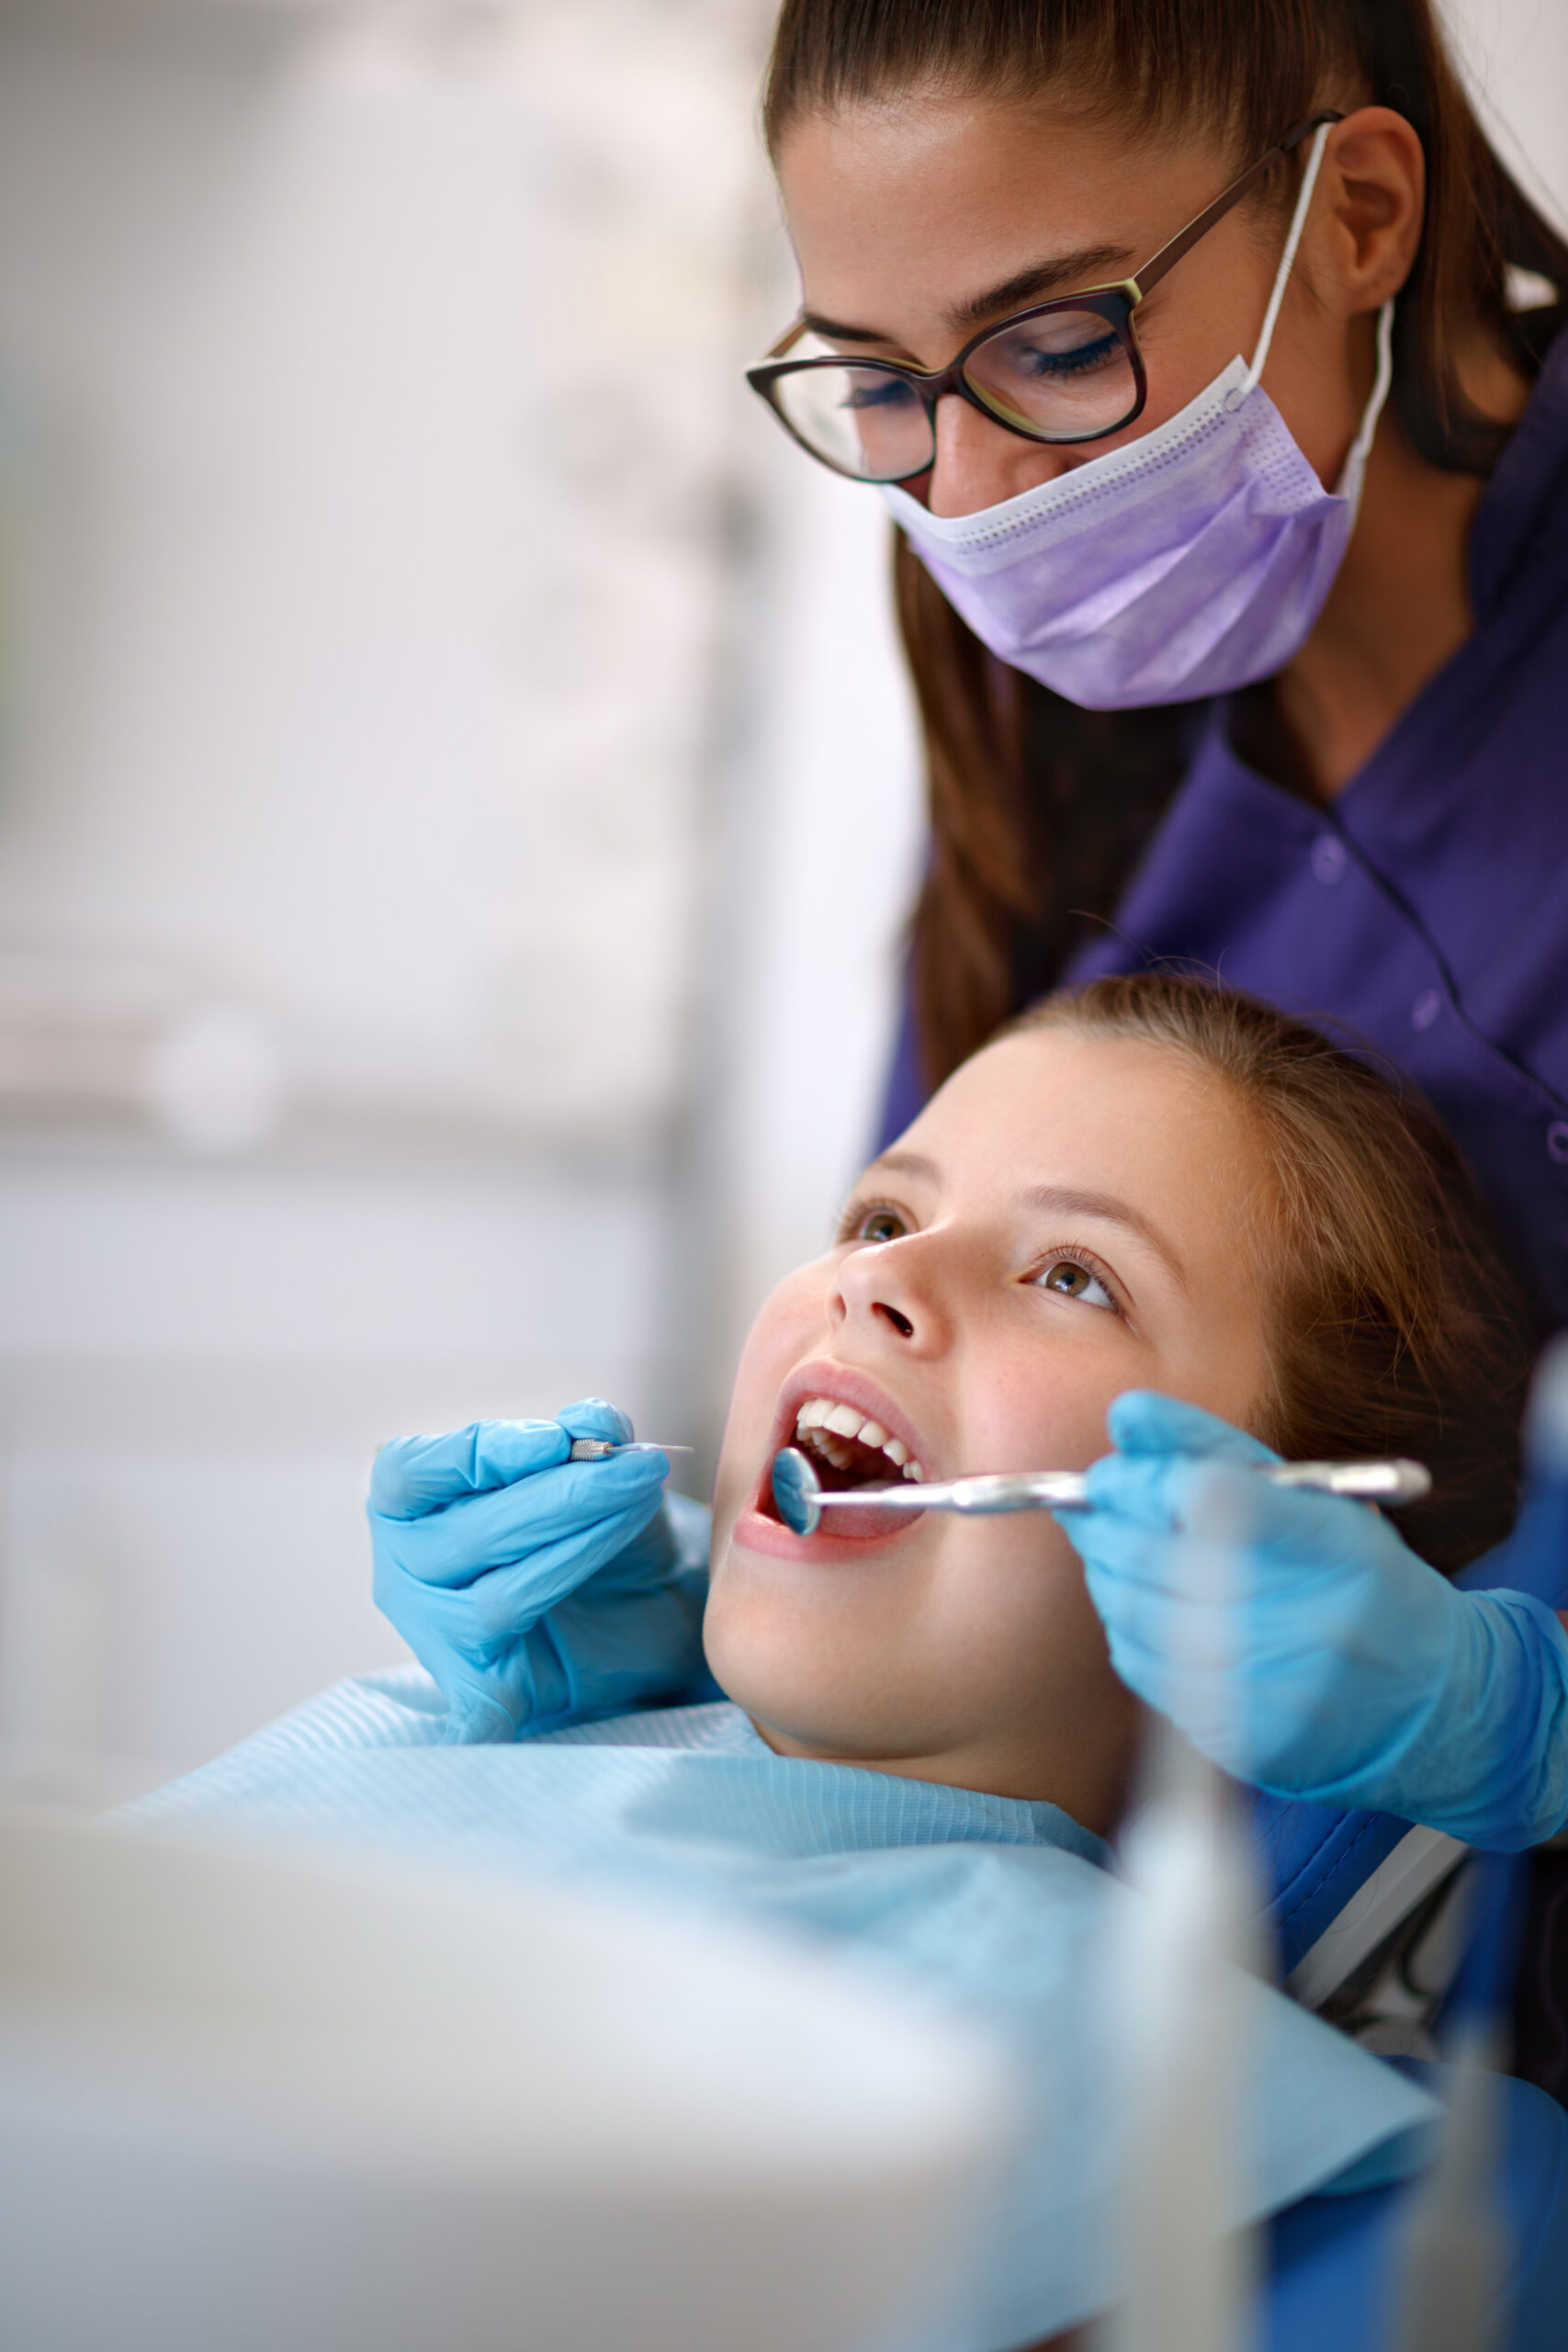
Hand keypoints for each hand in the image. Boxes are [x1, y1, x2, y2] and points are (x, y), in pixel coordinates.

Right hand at [370, 1399, 707, 1742]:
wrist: (648, 1593)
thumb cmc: (600, 1519)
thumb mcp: (601, 1465)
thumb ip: (592, 1437)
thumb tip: (594, 1425)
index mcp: (410, 1502)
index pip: (408, 1474)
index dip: (475, 1452)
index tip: (553, 1440)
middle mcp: (409, 1568)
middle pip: (463, 1535)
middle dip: (560, 1497)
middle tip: (636, 1470)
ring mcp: (440, 1633)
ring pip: (497, 1600)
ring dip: (580, 1549)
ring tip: (639, 1510)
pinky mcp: (484, 1688)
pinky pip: (479, 1706)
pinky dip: (485, 1717)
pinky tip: (510, 1719)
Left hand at [1062, 1391, 1567, 1845]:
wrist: (1423, 1699)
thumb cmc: (1353, 1576)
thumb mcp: (1308, 1495)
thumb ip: (1211, 1446)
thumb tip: (1124, 1412)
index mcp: (1337, 1544)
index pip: (1209, 1497)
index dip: (1141, 1481)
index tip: (1114, 1472)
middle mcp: (1310, 1620)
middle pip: (1155, 1556)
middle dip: (1101, 1519)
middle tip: (1090, 1502)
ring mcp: (1275, 1688)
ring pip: (1135, 1611)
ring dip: (1105, 1570)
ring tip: (1113, 1547)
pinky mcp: (1244, 1739)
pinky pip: (1143, 1667)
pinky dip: (1126, 1626)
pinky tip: (1145, 1605)